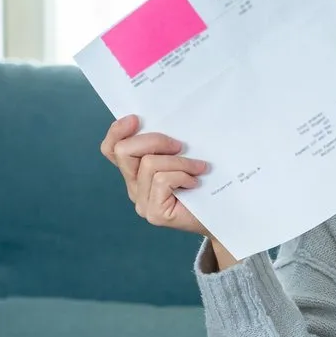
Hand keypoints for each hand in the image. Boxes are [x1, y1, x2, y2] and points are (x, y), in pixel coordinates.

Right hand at [100, 114, 209, 235]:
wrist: (223, 217)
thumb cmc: (206, 187)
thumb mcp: (183, 159)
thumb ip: (167, 147)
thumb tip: (167, 123)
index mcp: (136, 173)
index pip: (111, 150)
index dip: (117, 131)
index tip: (136, 119)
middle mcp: (134, 188)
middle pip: (124, 151)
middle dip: (154, 140)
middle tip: (180, 145)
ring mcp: (142, 203)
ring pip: (148, 164)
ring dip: (179, 161)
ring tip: (199, 168)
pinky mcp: (154, 213)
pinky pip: (161, 180)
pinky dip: (182, 175)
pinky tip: (195, 183)